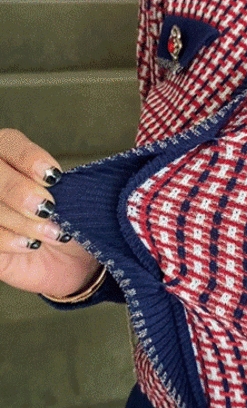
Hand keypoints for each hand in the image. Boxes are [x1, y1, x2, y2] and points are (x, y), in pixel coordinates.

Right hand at [0, 129, 99, 296]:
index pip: (10, 143)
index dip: (28, 157)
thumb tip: (63, 180)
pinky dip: (9, 240)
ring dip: (22, 221)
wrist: (74, 264)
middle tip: (47, 208)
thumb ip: (68, 186)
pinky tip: (31, 245)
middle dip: (18, 190)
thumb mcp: (78, 201)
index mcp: (12, 158)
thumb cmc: (74, 222)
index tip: (54, 176)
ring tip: (51, 234)